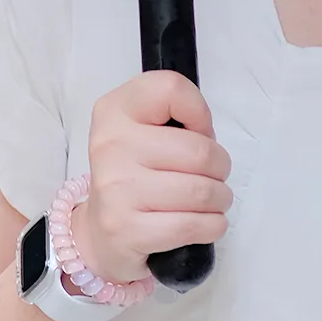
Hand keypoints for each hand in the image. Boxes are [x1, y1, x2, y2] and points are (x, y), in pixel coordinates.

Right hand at [70, 72, 232, 283]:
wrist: (100, 231)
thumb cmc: (134, 174)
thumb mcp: (144, 131)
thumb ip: (176, 119)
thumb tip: (208, 138)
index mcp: (114, 111)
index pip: (171, 89)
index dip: (199, 111)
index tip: (197, 132)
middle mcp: (110, 145)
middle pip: (199, 150)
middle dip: (221, 166)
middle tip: (215, 175)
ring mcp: (116, 189)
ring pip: (201, 191)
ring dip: (220, 198)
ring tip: (212, 200)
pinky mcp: (127, 229)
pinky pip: (191, 226)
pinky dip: (212, 226)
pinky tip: (207, 223)